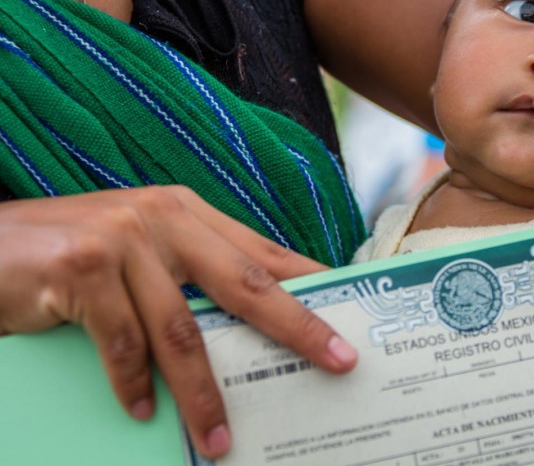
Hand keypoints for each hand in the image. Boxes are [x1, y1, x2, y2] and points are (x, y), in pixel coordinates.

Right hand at [0, 186, 357, 458]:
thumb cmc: (70, 253)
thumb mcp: (140, 251)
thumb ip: (188, 277)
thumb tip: (242, 330)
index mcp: (187, 213)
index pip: (263, 252)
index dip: (309, 285)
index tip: (345, 318)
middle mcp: (164, 218)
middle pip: (246, 283)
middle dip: (296, 327)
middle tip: (334, 362)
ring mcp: (124, 240)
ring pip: (182, 330)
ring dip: (203, 394)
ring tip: (220, 439)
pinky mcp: (83, 267)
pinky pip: (122, 345)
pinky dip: (133, 387)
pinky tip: (139, 414)